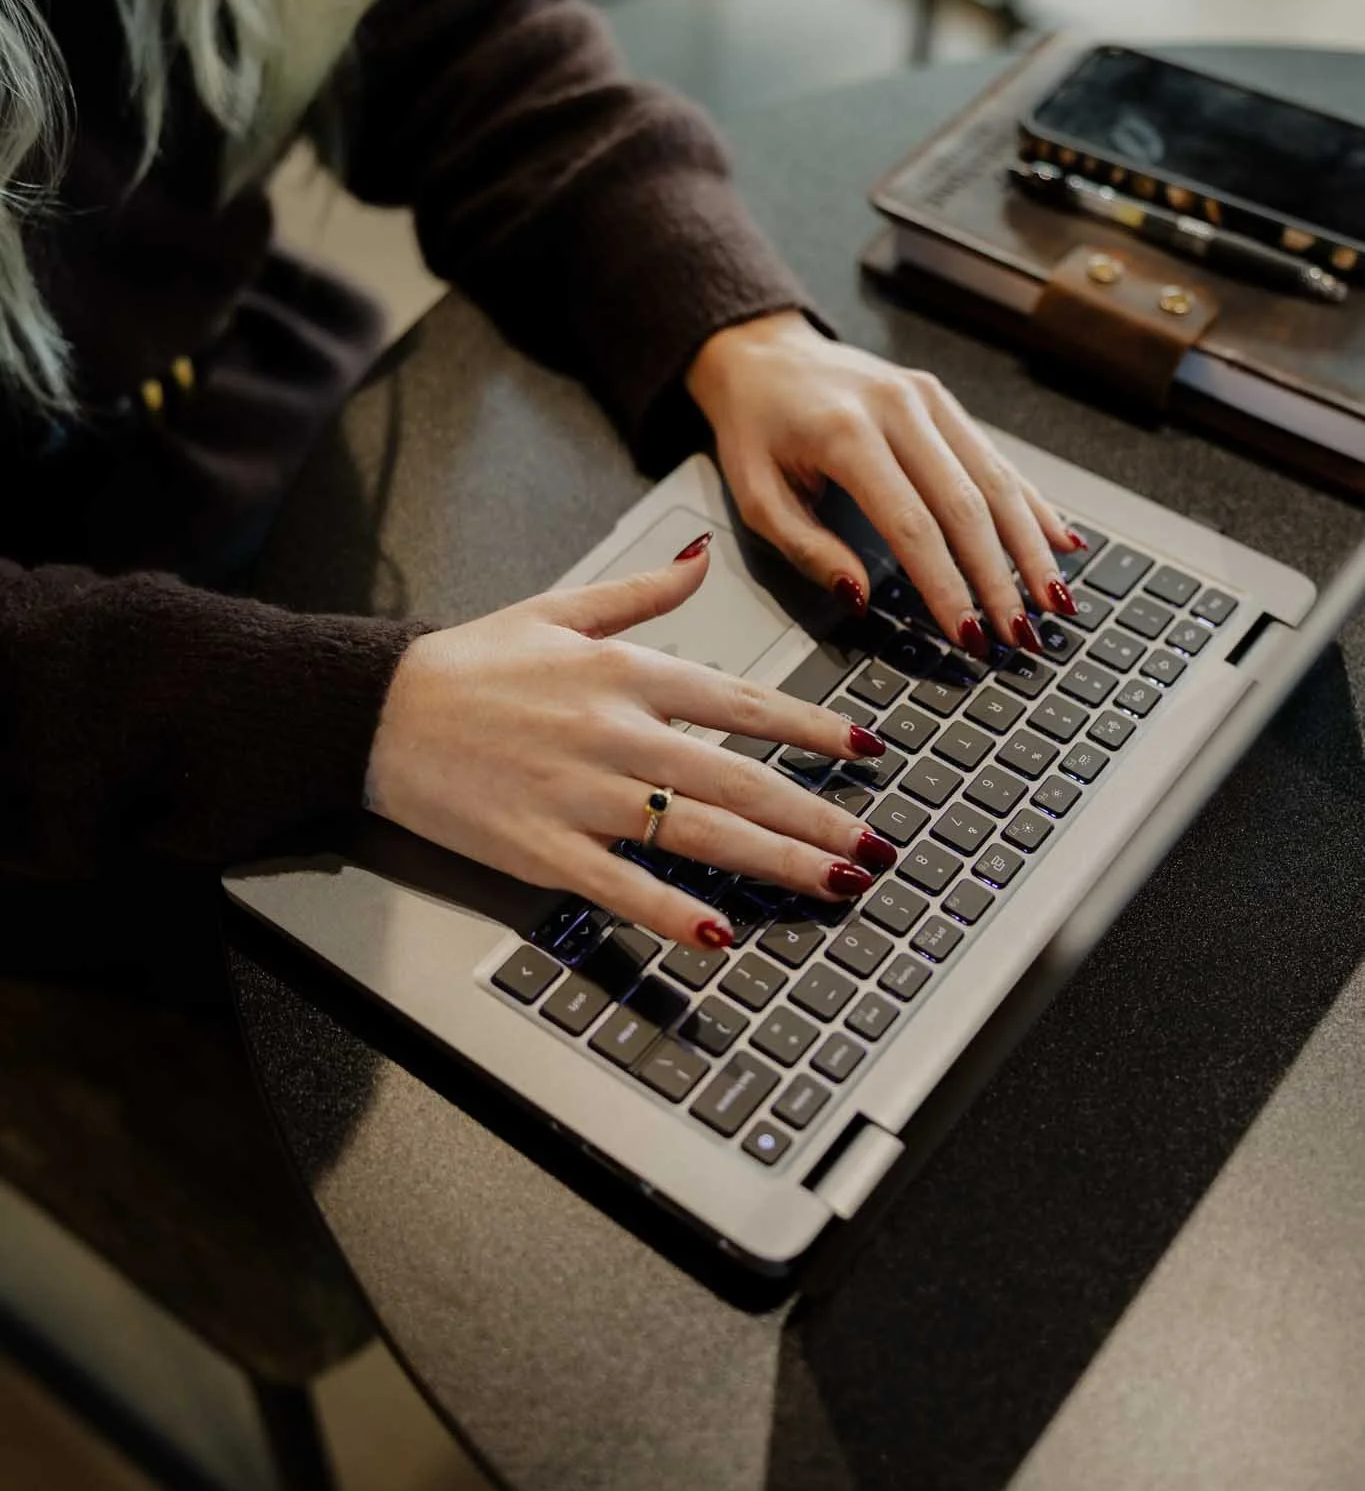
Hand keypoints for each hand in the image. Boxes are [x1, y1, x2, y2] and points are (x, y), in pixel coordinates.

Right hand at [365, 540, 897, 950]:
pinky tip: (720, 934)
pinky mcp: (542, 847)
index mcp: (626, 672)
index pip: (742, 701)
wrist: (376, 709)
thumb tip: (701, 556)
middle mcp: (617, 732)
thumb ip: (642, 591)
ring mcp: (582, 794)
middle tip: (875, 847)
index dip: (811, 729)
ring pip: (700, 832)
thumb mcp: (558, 608)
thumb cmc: (467, 663)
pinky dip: (672, 912)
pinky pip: (622, 886)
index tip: (866, 750)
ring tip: (834, 885)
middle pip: (739, 778)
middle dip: (818, 816)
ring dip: (777, 863)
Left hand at [686, 311, 1082, 655]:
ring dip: (1030, 548)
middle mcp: (900, 409)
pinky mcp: (944, 400)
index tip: (968, 636)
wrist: (761, 352)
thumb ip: (805, 548)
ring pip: (996, 480)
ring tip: (1053, 602)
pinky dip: (1032, 505)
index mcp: (847, 433)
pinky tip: (1060, 543)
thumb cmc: (755, 427)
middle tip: (1022, 635)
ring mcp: (929, 400)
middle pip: (968, 506)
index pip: (913, 525)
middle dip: (1000, 578)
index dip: (947, 586)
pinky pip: (996, 458)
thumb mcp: (754, 495)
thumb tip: (860, 597)